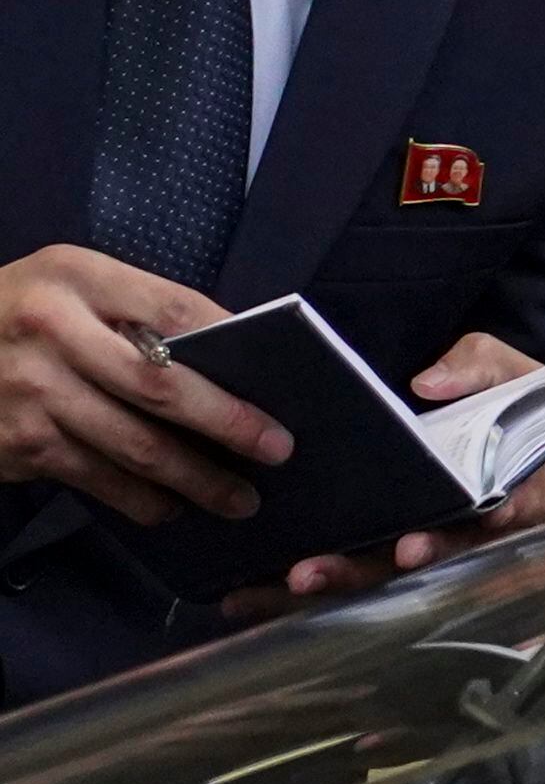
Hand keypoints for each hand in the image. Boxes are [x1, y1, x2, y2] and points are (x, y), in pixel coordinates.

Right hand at [0, 244, 289, 522]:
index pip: (176, 310)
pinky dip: (149, 501)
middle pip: (163, 386)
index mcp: (76, 277)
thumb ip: (136, 315)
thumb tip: (230, 365)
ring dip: (200, 480)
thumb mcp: (71, 291)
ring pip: (139, 447)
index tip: (279, 383)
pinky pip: (104, 480)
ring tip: (241, 499)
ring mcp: (35, 389)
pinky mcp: (24, 442)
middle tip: (278, 450)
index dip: (235, 346)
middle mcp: (53, 329)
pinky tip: (174, 505)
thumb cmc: (24, 319)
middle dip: (230, 424)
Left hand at [226, 332, 544, 619]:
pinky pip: (371, 578)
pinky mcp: (413, 552)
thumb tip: (428, 384)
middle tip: (313, 573)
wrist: (536, 438)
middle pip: (428, 562)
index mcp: (515, 490)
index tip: (412, 549)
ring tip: (292, 580)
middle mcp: (483, 533)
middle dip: (371, 570)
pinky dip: (323, 588)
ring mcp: (448, 549)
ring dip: (342, 583)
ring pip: (396, 579)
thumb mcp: (513, 372)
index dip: (449, 539)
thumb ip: (478, 367)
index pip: (486, 523)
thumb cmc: (524, 406)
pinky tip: (270, 589)